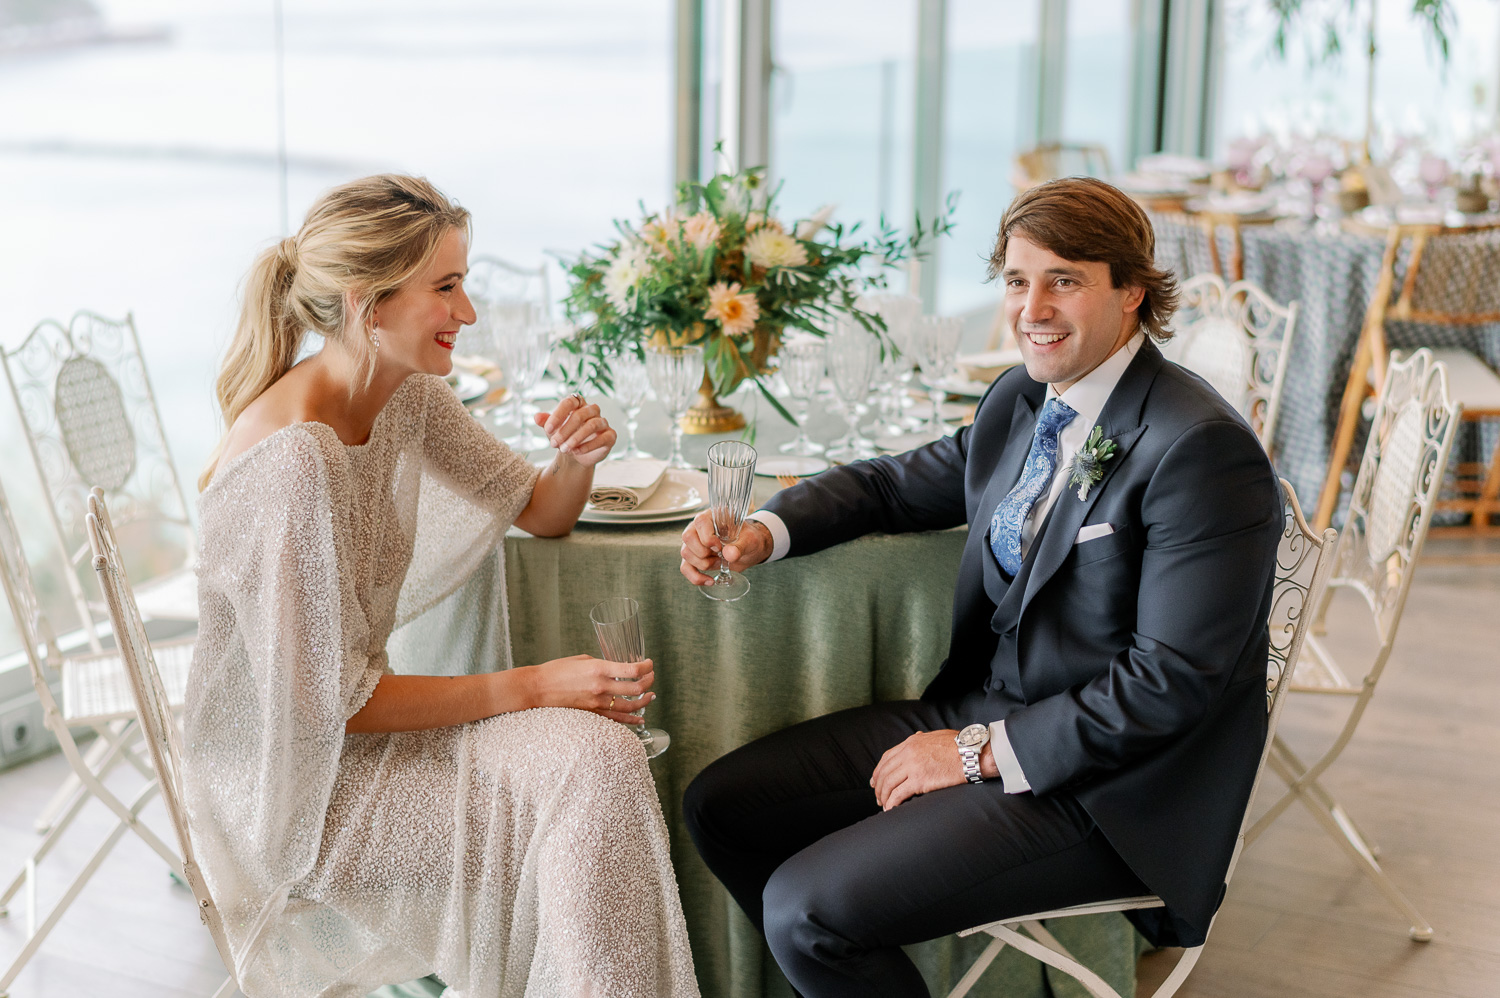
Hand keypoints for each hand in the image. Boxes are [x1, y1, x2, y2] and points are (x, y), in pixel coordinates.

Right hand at [527, 654, 654, 725]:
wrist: (537, 688)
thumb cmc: (556, 670)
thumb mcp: (582, 659)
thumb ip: (602, 664)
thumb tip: (615, 669)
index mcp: (599, 668)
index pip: (632, 669)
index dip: (646, 667)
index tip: (649, 663)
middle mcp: (601, 687)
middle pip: (636, 689)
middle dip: (648, 682)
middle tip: (651, 677)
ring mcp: (597, 703)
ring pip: (630, 707)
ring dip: (644, 701)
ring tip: (651, 696)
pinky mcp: (592, 714)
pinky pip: (617, 720)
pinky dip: (631, 720)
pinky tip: (639, 719)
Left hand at [535, 394, 614, 465]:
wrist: (575, 454)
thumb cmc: (564, 436)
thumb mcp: (553, 430)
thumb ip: (545, 422)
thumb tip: (536, 416)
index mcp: (578, 403)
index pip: (569, 402)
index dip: (558, 415)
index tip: (547, 429)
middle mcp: (592, 410)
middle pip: (580, 415)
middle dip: (565, 430)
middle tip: (553, 444)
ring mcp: (603, 422)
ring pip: (592, 425)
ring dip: (576, 438)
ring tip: (564, 449)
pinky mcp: (610, 435)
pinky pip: (602, 438)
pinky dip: (588, 446)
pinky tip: (576, 452)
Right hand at [679, 513, 772, 584]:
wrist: (748, 550)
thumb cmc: (748, 539)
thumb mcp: (750, 541)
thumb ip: (741, 546)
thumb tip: (729, 554)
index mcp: (712, 516)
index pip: (700, 522)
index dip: (707, 537)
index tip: (719, 547)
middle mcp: (698, 527)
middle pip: (688, 537)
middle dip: (704, 552)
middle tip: (720, 555)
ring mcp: (693, 542)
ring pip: (686, 553)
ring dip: (704, 564)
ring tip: (719, 562)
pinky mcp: (693, 557)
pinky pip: (685, 568)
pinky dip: (696, 577)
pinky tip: (709, 580)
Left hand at [871, 730, 967, 809]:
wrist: (972, 753)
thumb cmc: (961, 745)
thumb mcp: (937, 735)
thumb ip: (924, 738)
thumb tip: (918, 736)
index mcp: (912, 742)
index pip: (887, 757)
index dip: (878, 771)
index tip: (875, 781)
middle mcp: (908, 753)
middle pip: (884, 772)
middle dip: (878, 787)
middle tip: (878, 797)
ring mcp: (913, 766)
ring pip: (889, 784)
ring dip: (883, 797)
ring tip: (883, 805)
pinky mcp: (920, 780)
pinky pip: (899, 794)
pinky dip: (892, 803)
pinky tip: (890, 809)